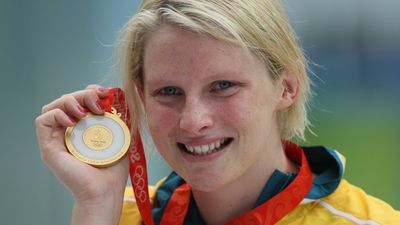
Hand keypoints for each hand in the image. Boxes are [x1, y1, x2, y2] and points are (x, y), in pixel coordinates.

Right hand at [35, 85, 128, 223]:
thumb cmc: (113, 169)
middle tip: (98, 103)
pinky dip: (56, 114)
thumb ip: (121, 120)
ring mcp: (57, 138)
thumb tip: (123, 99)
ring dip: (69, 101)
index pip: (78, 100)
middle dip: (82, 94)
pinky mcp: (48, 147)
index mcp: (83, 127)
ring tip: (85, 112)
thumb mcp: (121, 137)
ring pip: (52, 106)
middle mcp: (68, 131)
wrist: (104, 190)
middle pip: (66, 100)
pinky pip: (42, 121)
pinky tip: (73, 121)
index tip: (104, 93)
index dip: (88, 91)